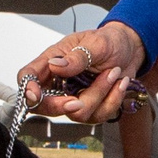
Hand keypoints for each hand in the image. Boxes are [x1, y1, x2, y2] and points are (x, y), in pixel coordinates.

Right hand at [17, 22, 145, 121]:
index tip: (35, 96)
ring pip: (76, 113)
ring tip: (114, 73)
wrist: (130, 50)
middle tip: (76, 102)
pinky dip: (112, 100)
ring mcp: (74, 97)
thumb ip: (76, 56)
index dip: (27, 89)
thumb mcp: (96, 43)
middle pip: (43, 106)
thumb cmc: (109, 41)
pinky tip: (120, 83)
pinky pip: (97, 116)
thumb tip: (55, 66)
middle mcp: (59, 82)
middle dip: (59, 106)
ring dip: (98, 95)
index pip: (28, 77)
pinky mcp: (91, 108)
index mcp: (52, 61)